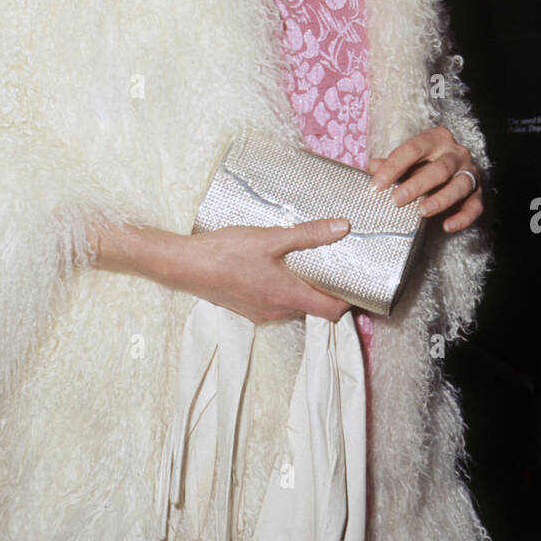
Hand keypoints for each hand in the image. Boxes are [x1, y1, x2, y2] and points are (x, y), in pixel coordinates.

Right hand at [184, 219, 353, 323]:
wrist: (186, 266)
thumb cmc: (227, 253)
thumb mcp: (271, 238)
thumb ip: (309, 234)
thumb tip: (342, 228)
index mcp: (288, 296)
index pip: (331, 311)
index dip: (348, 300)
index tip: (355, 284)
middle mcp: (277, 311)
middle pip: (313, 308)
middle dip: (325, 290)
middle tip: (332, 265)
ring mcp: (259, 312)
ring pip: (292, 305)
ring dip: (301, 289)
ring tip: (304, 263)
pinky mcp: (245, 308)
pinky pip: (273, 303)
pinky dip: (281, 290)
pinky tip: (273, 267)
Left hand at [367, 125, 483, 233]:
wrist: (453, 168)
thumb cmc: (425, 162)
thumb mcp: (407, 160)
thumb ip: (391, 164)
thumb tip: (374, 167)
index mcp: (436, 138)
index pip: (413, 149)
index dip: (394, 167)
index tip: (376, 185)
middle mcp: (456, 152)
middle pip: (439, 168)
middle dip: (416, 185)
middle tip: (396, 200)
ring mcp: (469, 171)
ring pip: (459, 185)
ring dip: (441, 199)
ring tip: (422, 212)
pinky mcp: (478, 192)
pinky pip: (475, 206)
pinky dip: (463, 217)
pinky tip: (447, 226)